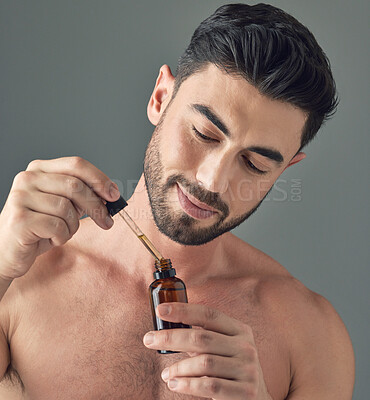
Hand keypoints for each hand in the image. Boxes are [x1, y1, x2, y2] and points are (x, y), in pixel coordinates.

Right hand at [0, 156, 119, 280]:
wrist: (7, 252)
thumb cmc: (38, 228)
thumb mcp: (62, 205)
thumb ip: (80, 195)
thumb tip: (110, 194)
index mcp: (39, 169)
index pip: (76, 164)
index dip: (99, 179)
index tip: (114, 194)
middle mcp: (27, 178)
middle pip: (75, 186)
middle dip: (96, 206)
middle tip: (106, 221)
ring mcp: (20, 198)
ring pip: (67, 209)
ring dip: (73, 226)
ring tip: (62, 232)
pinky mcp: (20, 220)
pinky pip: (58, 227)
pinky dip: (62, 237)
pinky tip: (50, 239)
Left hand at [143, 302, 271, 398]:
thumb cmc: (231, 369)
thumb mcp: (225, 348)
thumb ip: (203, 337)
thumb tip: (168, 327)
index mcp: (240, 330)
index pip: (209, 315)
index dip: (184, 310)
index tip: (160, 310)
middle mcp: (246, 347)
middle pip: (201, 338)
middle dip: (171, 338)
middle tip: (149, 340)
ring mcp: (247, 370)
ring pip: (203, 363)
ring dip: (178, 367)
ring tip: (166, 373)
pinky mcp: (245, 392)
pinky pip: (209, 386)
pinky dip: (187, 385)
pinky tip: (175, 384)